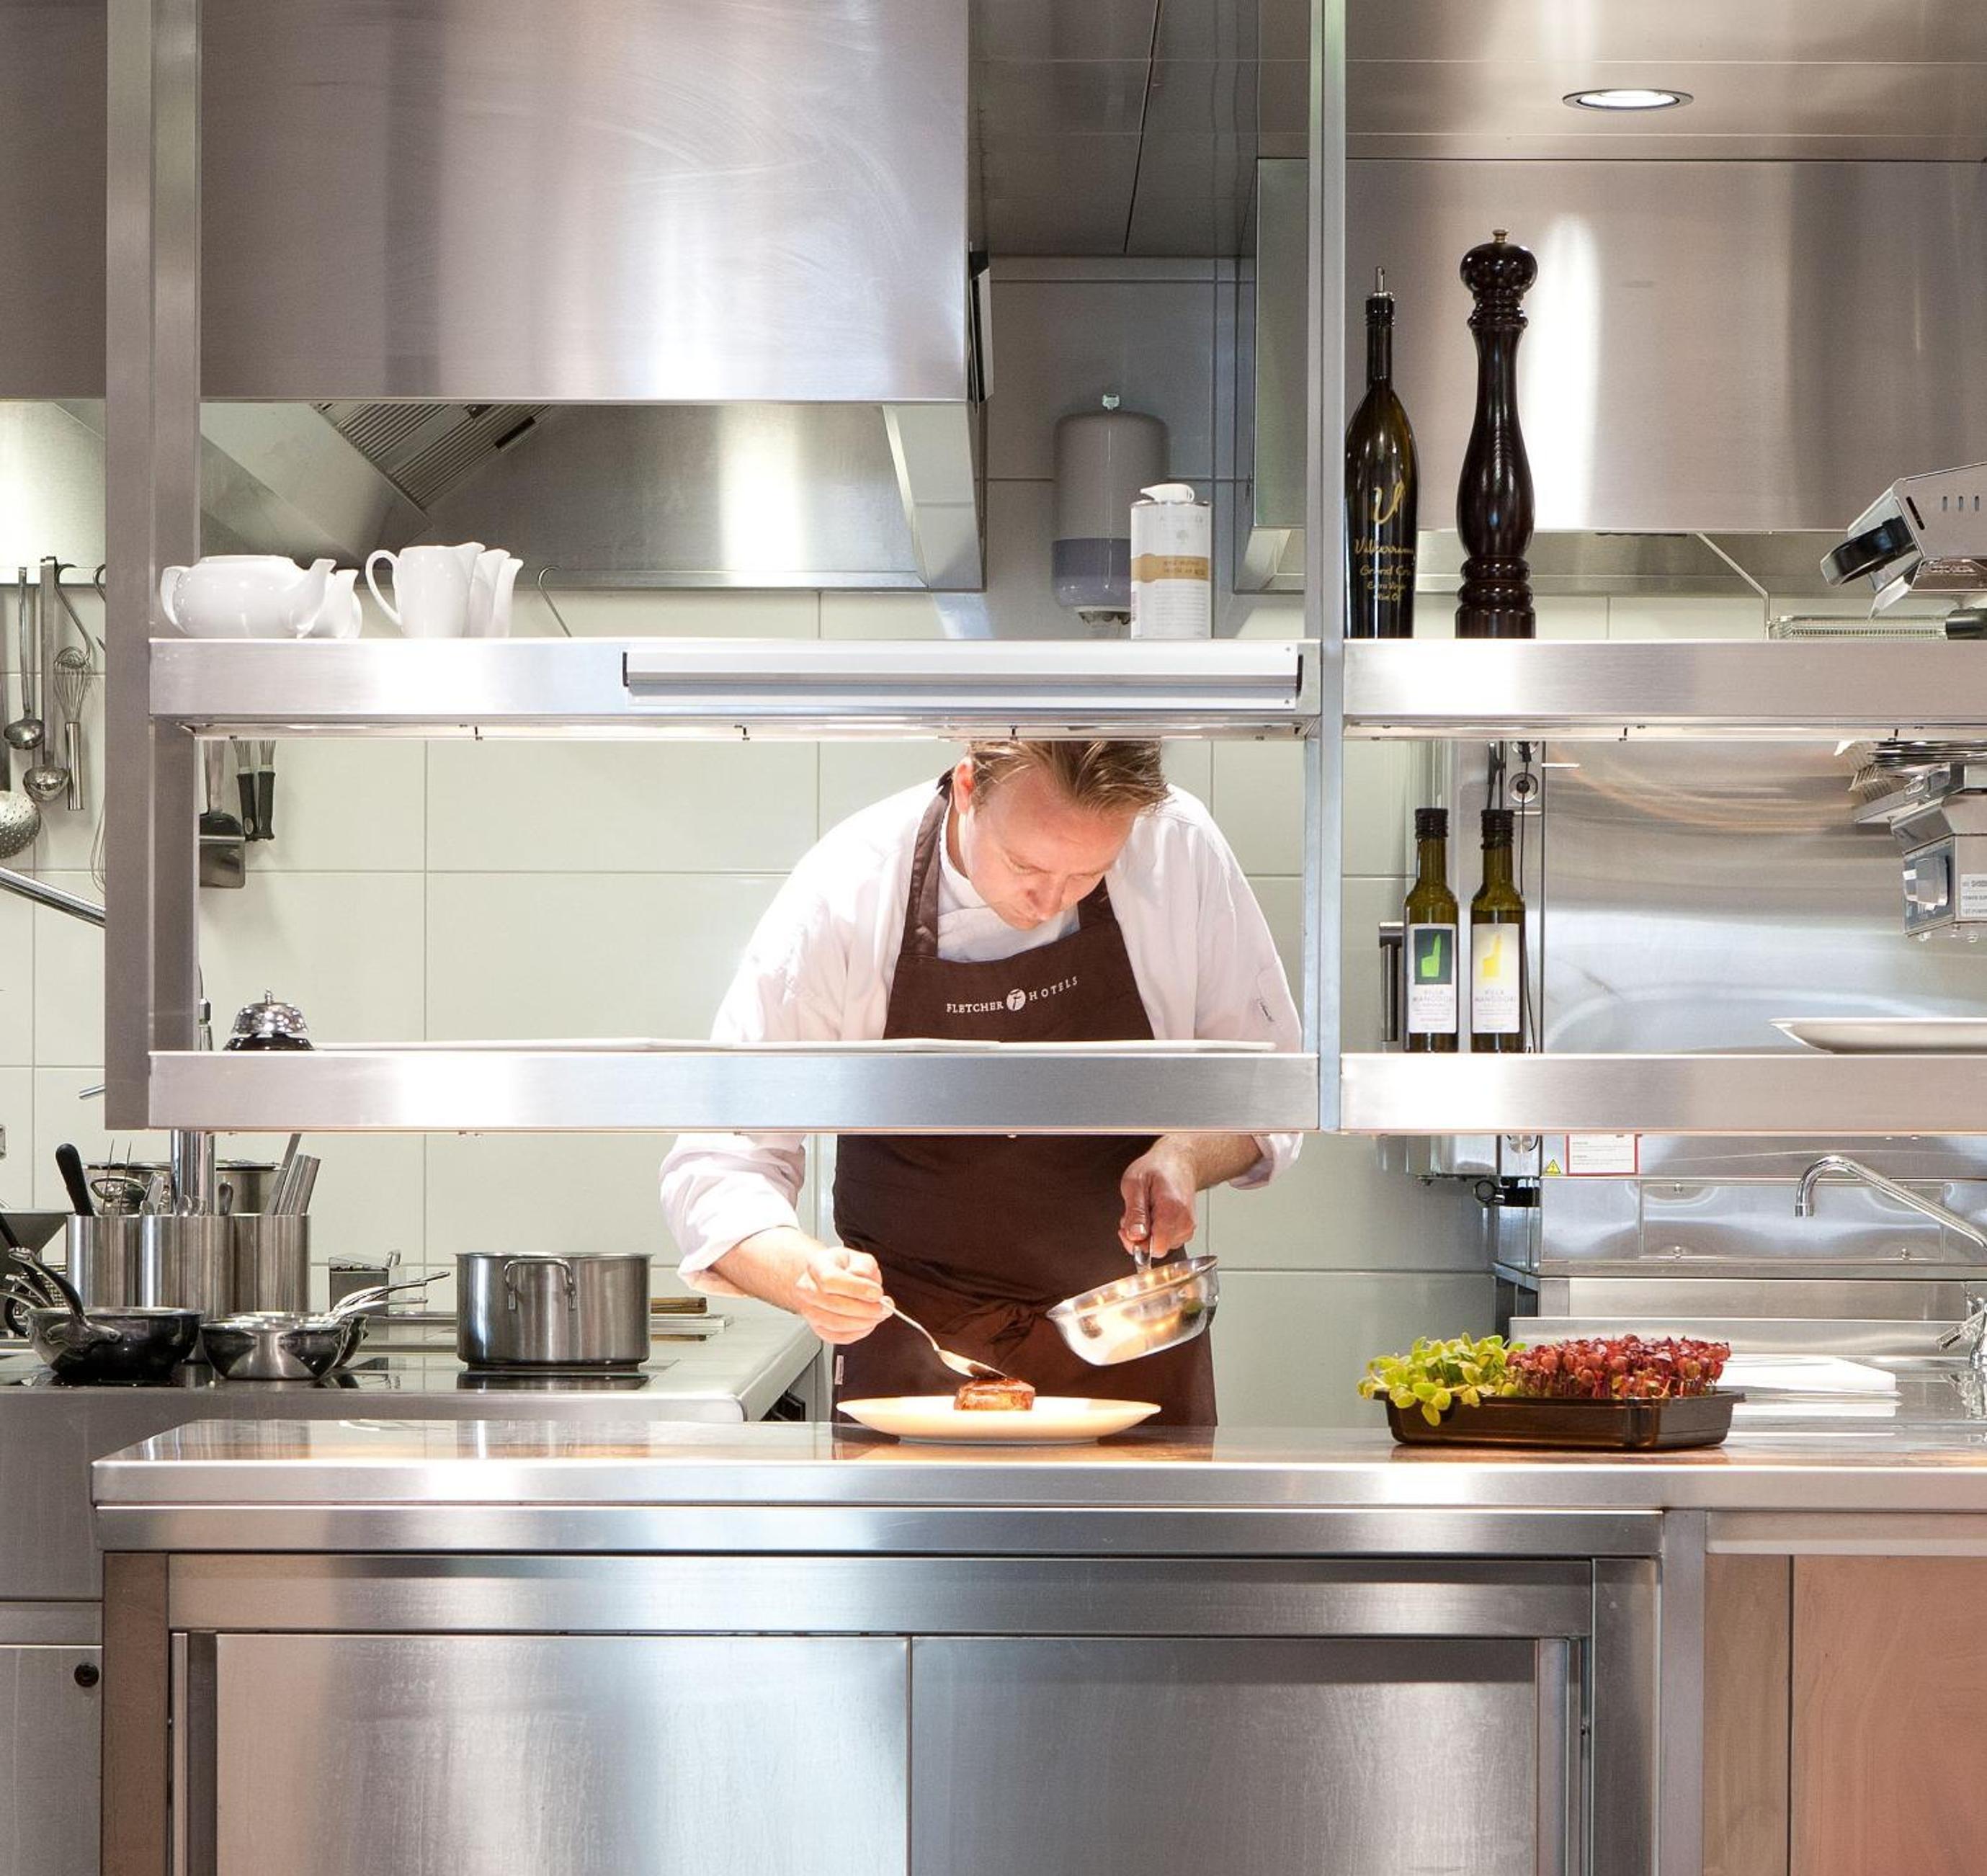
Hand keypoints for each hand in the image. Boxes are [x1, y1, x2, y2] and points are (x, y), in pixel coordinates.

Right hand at [787, 1242, 892, 1345]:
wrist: (827, 1278)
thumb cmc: (843, 1268)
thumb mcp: (858, 1257)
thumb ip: (865, 1267)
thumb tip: (868, 1285)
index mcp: (816, 1266)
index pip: (830, 1280)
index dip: (856, 1288)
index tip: (877, 1293)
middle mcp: (807, 1288)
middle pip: (834, 1304)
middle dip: (865, 1309)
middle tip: (884, 1307)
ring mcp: (808, 1310)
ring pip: (835, 1324)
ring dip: (863, 1323)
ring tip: (878, 1315)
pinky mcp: (817, 1327)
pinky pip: (837, 1336)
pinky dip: (857, 1333)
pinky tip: (867, 1323)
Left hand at [1119, 1140, 1198, 1259]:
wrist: (1178, 1161)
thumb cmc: (1157, 1168)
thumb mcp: (1135, 1183)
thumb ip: (1135, 1213)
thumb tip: (1134, 1236)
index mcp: (1172, 1211)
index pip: (1155, 1248)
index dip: (1136, 1243)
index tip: (1126, 1227)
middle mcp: (1184, 1222)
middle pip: (1156, 1249)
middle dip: (1139, 1237)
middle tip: (1134, 1213)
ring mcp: (1188, 1227)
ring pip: (1160, 1246)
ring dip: (1147, 1233)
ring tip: (1145, 1209)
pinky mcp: (1187, 1229)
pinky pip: (1166, 1241)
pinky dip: (1156, 1231)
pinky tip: (1153, 1214)